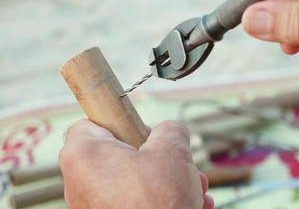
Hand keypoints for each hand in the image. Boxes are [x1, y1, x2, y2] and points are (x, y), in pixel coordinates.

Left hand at [59, 119, 213, 208]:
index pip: (93, 122)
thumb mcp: (173, 151)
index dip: (123, 122)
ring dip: (168, 182)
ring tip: (195, 190)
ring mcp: (91, 208)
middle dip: (161, 159)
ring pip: (133, 182)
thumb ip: (170, 130)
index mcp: (85, 155)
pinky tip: (189, 206)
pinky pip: (133, 204)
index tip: (146, 134)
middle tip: (183, 166)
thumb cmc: (159, 202)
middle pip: (122, 155)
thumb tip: (170, 131)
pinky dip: (158, 202)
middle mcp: (80, 183)